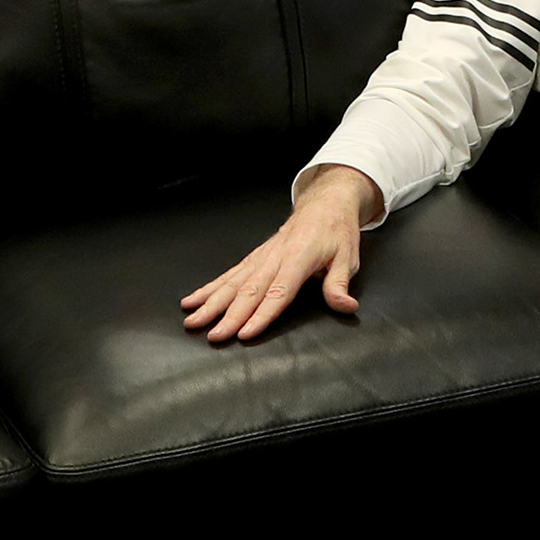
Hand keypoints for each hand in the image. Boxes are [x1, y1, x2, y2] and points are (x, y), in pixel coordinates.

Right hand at [181, 167, 374, 343]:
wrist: (323, 203)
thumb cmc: (336, 232)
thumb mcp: (348, 257)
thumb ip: (339, 284)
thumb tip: (346, 307)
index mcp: (299, 258)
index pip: (279, 292)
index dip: (262, 314)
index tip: (245, 333)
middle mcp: (275, 258)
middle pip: (249, 291)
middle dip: (229, 316)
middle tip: (213, 336)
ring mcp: (261, 257)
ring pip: (232, 283)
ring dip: (211, 303)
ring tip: (192, 321)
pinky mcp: (253, 258)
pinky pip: (229, 275)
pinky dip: (209, 288)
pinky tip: (191, 301)